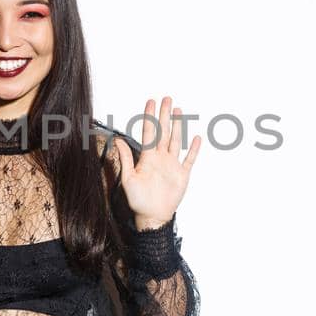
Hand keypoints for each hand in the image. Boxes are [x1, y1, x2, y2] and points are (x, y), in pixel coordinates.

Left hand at [113, 96, 201, 230]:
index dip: (150, 117)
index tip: (151, 102)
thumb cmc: (138, 200)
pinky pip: (190, 159)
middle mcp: (161, 158)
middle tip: (167, 99)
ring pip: (176, 141)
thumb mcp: (128, 178)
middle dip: (165, 115)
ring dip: (178, 126)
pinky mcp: (182, 174)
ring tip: (179, 111)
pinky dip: (194, 149)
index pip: (149, 132)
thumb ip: (126, 158)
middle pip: (164, 132)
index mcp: (148, 157)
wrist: (152, 216)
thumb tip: (118, 140)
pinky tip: (197, 138)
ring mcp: (172, 165)